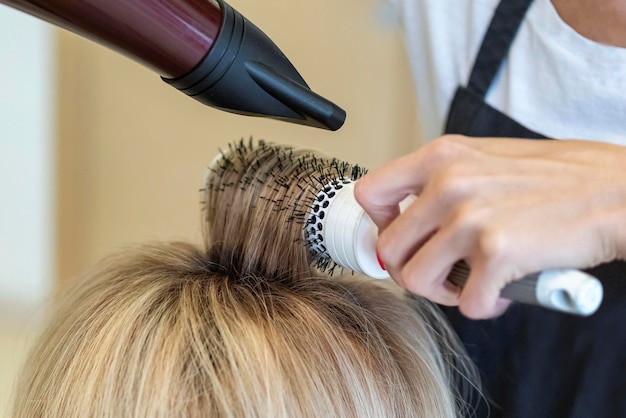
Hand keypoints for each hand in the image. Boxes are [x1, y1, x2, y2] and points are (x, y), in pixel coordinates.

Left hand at [355, 135, 625, 318]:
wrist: (616, 191)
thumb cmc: (558, 177)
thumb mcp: (486, 159)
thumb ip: (443, 182)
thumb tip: (409, 219)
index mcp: (440, 156)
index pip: (369, 194)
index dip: (379, 225)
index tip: (405, 238)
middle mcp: (448, 184)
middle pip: (388, 249)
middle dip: (413, 270)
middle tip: (443, 273)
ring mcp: (470, 218)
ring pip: (416, 281)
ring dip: (444, 292)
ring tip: (472, 284)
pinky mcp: (497, 253)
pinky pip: (466, 304)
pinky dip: (484, 306)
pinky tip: (502, 292)